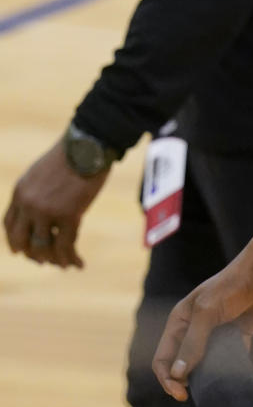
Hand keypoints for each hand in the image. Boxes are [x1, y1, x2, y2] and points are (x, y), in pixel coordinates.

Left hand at [3, 139, 107, 267]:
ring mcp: (47, 211)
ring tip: (65, 263)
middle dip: (32, 254)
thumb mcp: (43, 172)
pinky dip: (71, 258)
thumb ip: (37, 192)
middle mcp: (28, 204)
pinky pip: (66, 246)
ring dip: (54, 260)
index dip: (17, 241)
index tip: (25, 250)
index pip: (9, 225)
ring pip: (42, 248)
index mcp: (20, 191)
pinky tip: (79, 263)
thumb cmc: (72, 153)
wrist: (90, 142)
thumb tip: (42, 215)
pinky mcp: (69, 215)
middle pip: (21, 241)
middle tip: (44, 261)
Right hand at [153, 245, 252, 401]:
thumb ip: (192, 343)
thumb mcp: (208, 312)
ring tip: (217, 384)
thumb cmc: (234, 285)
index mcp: (180, 321)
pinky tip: (235, 375)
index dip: (167, 379)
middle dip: (186, 382)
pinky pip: (228, 361)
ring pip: (205, 366)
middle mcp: (195, 329)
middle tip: (199, 392)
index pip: (163, 359)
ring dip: (208, 377)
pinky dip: (229, 370)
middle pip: (182, 366)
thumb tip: (177, 374)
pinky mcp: (237, 337)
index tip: (182, 394)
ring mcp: (216, 334)